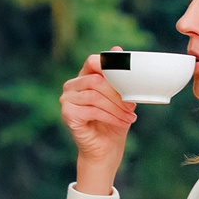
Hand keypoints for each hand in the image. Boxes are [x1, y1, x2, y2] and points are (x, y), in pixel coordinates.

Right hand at [60, 49, 136, 194]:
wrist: (106, 149)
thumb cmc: (114, 121)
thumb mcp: (121, 97)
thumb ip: (118, 77)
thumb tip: (117, 49)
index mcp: (84, 76)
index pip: (92, 61)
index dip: (108, 65)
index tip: (125, 76)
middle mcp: (72, 86)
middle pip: (96, 80)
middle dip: (117, 93)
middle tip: (132, 106)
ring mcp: (66, 99)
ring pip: (94, 95)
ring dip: (116, 107)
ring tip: (129, 117)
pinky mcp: (67, 114)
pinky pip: (91, 110)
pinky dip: (110, 116)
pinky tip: (120, 122)